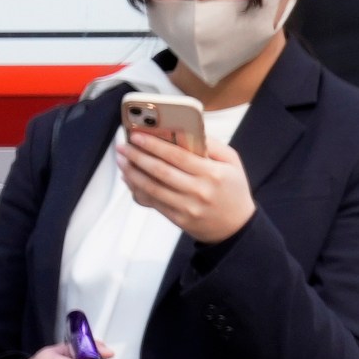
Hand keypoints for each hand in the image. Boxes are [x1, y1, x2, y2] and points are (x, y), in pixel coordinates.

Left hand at [119, 131, 255, 243]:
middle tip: (123, 147)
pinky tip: (130, 179)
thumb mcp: (233, 163)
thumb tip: (189, 130)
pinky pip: (154, 202)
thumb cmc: (233, 190)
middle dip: (138, 157)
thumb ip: (213, 146)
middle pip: (161, 171)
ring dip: (133, 173)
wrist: (236, 227)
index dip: (154, 145)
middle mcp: (199, 190)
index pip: (178, 155)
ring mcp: (188, 207)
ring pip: (153, 188)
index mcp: (213, 173)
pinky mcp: (179, 219)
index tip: (137, 136)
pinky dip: (139, 190)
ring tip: (122, 160)